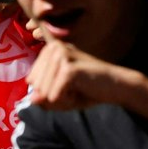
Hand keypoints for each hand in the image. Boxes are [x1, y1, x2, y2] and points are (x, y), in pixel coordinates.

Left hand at [24, 38, 145, 111]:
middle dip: (53, 95)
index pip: (31, 79)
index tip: (67, 85)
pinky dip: (66, 101)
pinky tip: (80, 91)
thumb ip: (43, 99)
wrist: (116, 87)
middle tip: (75, 88)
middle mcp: (54, 48)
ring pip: (43, 90)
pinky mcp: (69, 68)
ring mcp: (62, 55)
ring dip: (61, 98)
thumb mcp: (61, 96)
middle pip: (36, 85)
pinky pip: (53, 95)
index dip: (47, 90)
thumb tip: (33, 99)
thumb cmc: (88, 89)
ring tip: (78, 88)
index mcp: (50, 50)